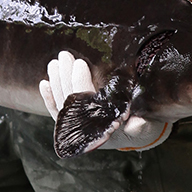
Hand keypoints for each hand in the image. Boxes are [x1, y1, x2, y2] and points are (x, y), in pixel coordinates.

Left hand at [39, 51, 170, 151]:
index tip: (80, 63)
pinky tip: (44, 83)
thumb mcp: (147, 128)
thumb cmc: (142, 127)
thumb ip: (142, 126)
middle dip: (65, 77)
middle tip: (64, 55)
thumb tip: (138, 124)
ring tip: (53, 63)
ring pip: (62, 103)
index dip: (81, 83)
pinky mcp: (73, 122)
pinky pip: (57, 111)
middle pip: (70, 101)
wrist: (137, 136)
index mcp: (103, 129)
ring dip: (56, 82)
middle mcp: (87, 129)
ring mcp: (79, 125)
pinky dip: (49, 98)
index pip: (86, 103)